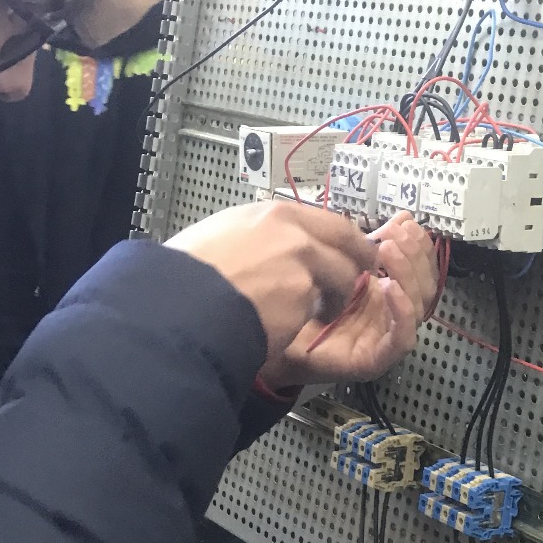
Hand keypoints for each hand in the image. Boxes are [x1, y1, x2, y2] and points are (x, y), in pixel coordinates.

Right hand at [166, 200, 376, 368]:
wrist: (178, 303)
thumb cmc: (184, 274)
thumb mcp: (220, 235)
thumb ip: (254, 238)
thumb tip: (262, 247)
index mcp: (271, 214)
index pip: (326, 221)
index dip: (342, 239)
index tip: (349, 248)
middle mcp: (294, 234)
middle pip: (348, 243)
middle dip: (360, 261)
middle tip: (364, 276)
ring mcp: (302, 265)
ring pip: (342, 280)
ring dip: (338, 298)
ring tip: (321, 314)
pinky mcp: (302, 298)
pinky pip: (319, 310)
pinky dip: (313, 321)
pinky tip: (294, 328)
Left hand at [259, 212, 437, 391]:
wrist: (272, 335)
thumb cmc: (304, 302)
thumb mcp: (339, 265)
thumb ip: (367, 246)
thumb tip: (402, 218)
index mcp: (388, 293)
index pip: (421, 269)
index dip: (420, 245)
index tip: (406, 223)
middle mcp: (392, 315)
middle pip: (426, 287)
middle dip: (414, 257)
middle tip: (393, 235)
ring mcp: (386, 338)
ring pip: (419, 309)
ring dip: (408, 275)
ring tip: (387, 251)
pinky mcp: (376, 359)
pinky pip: (402, 339)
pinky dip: (402, 312)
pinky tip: (390, 287)